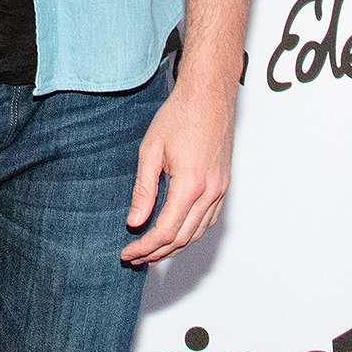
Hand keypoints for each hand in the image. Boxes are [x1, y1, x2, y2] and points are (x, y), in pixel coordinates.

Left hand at [120, 79, 234, 263]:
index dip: (145, 247)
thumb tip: (135, 221)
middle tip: (135, 257)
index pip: (165, 231)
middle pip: (182, 238)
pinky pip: (208, 219)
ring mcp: (220, 189)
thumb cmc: (180, 115)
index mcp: (190, 185)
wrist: (209, 94)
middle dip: (157, 252)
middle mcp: (210, 192)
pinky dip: (190, 231)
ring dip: (174, 245)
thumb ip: (143, 189)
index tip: (128, 253)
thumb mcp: (151, 150)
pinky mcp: (224, 184)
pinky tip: (176, 230)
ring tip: (151, 249)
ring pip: (197, 232)